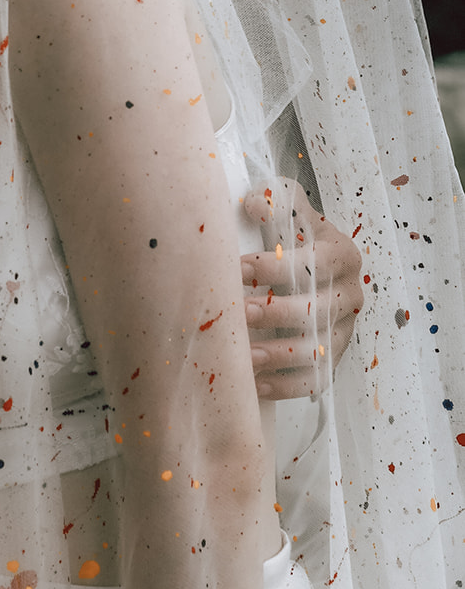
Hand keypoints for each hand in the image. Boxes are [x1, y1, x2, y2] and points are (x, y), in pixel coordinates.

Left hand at [241, 179, 363, 399]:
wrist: (307, 266)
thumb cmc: (291, 238)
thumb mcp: (289, 212)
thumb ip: (276, 202)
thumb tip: (255, 205)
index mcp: (342, 255)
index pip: (316, 262)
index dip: (277, 266)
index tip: (238, 268)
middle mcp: (351, 294)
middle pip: (319, 310)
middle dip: (276, 313)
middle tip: (239, 314)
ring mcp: (345, 331)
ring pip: (319, 350)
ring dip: (280, 355)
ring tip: (245, 356)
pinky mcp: (334, 360)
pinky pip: (316, 380)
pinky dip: (286, 386)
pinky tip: (257, 384)